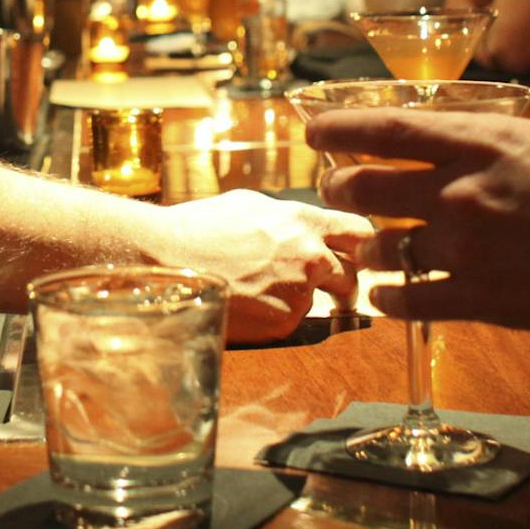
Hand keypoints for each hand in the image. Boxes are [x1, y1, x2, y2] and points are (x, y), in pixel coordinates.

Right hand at [147, 189, 365, 342]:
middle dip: (340, 281)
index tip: (357, 252)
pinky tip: (249, 303)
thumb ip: (291, 218)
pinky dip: (278, 315)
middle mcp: (310, 255)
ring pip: (319, 300)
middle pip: (352, 275)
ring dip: (303, 298)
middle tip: (324, 285)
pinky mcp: (284, 322)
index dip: (362, 244)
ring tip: (264, 288)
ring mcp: (299, 292)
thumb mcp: (252, 205)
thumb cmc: (202, 226)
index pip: (361, 231)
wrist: (167, 258)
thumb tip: (309, 228)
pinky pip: (294, 321)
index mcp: (304, 221)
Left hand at [308, 108, 529, 339]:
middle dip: (339, 188)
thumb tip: (447, 137)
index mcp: (479, 143)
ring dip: (367, 246)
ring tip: (370, 247)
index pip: (385, 129)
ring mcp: (465, 248)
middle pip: (363, 187)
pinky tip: (384, 294)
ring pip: (380, 247)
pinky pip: (404, 299)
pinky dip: (384, 296)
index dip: (337, 129)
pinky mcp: (479, 299)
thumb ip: (486, 140)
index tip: (311, 130)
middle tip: (338, 190)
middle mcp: (461, 191)